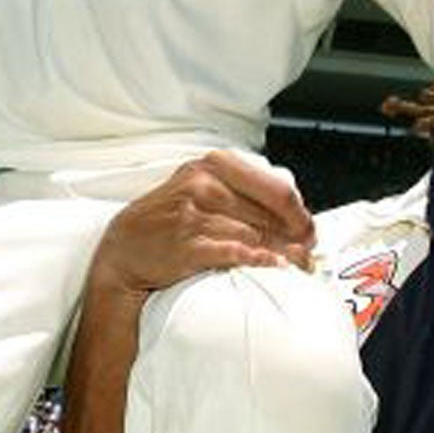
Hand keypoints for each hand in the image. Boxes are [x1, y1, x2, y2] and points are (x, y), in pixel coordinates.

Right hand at [93, 153, 314, 298]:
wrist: (124, 249)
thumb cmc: (167, 218)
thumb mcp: (200, 187)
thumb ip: (241, 192)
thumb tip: (292, 216)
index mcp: (213, 166)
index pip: (276, 189)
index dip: (300, 214)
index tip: (309, 231)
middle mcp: (204, 185)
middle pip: (271, 216)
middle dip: (295, 239)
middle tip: (308, 255)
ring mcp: (194, 216)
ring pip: (257, 235)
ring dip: (283, 254)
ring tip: (298, 266)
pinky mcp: (187, 246)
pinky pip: (234, 253)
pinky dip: (258, 260)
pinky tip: (272, 266)